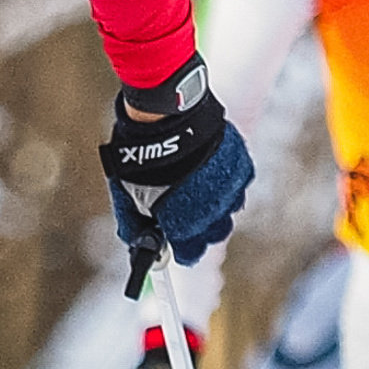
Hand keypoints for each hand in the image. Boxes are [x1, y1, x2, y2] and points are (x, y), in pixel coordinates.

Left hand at [99, 55, 252, 286]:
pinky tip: (208, 170)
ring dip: (215, 205)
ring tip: (195, 186)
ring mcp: (230, 188)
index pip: (191, 253)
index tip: (177, 244)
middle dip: (200, 229)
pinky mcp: (240, 165)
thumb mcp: (127, 194)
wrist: (166, 115)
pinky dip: (226, 183)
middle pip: (214, 234)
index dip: (183, 249)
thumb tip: (134, 242)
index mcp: (185, 223)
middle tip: (185, 213)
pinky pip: (237, 185)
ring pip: (228, 210)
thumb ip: (133, 223)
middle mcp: (212, 211)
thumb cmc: (143, 156)